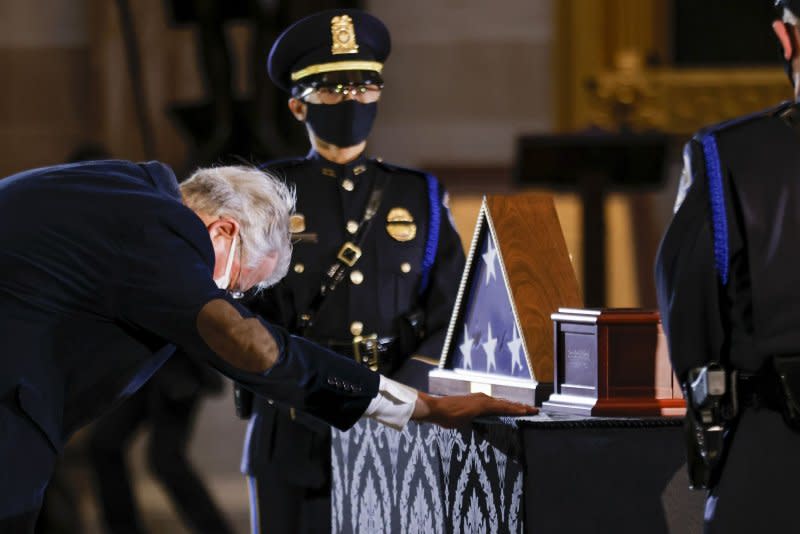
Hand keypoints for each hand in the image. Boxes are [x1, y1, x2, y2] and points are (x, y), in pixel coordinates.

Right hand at [412, 391, 537, 428]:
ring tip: (533, 410)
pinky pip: (502, 407)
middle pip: (506, 403)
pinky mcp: (482, 405)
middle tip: (534, 410)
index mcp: (479, 402)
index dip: (512, 407)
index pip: (499, 405)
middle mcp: (483, 398)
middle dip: (521, 406)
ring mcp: (483, 400)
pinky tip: (523, 411)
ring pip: (507, 404)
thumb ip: (470, 421)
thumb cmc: (445, 415)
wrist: (436, 409)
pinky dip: (514, 408)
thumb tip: (472, 425)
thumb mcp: (461, 419)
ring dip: (521, 407)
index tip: (523, 411)